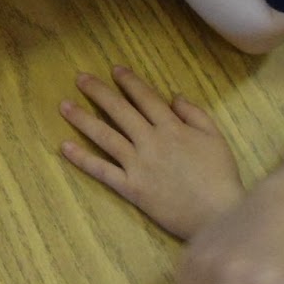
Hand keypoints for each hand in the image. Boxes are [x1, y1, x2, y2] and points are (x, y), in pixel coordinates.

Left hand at [59, 66, 244, 239]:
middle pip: (120, 111)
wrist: (217, 213)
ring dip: (83, 119)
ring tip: (64, 106)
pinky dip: (83, 158)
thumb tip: (173, 96)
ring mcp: (137, 164)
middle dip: (99, 92)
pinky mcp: (130, 187)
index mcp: (172, 127)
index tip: (114, 69)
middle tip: (80, 78)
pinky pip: (102, 170)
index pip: (145, 98)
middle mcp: (150, 141)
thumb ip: (194, 114)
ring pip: (105, 136)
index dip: (129, 82)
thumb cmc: (219, 175)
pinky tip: (65, 146)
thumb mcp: (215, 137)